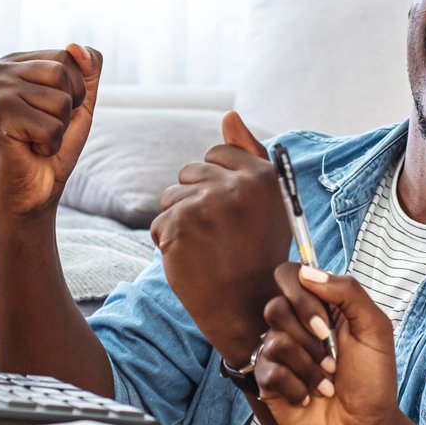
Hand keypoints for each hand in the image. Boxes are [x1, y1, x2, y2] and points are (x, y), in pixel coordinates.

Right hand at [0, 45, 101, 218]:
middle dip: (69, 107)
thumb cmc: (51, 146)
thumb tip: (76, 47)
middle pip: (65, 71)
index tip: (48, 112)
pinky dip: (50, 144)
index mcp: (13, 62)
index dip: (74, 91)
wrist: (30, 193)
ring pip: (61, 99)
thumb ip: (86, 70)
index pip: (69, 56)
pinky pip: (53, 125)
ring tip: (34, 139)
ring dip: (59, 128)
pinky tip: (28, 149)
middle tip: (43, 128)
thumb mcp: (78, 102)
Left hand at [148, 112, 289, 364]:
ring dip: (180, 222)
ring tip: (206, 249)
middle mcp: (236, 186)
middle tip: (219, 236)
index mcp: (262, 176)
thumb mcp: (266, 203)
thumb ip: (248, 154)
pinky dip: (169, 245)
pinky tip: (193, 262)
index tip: (229, 212)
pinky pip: (159, 224)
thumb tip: (228, 114)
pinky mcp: (179, 227)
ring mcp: (206, 205)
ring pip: (171, 197)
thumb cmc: (257, 255)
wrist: (248, 310)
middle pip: (190, 172)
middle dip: (195, 200)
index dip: (216, 182)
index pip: (218, 153)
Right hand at [253, 264, 404, 424]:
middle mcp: (295, 327)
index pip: (289, 277)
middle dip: (309, 337)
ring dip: (309, 366)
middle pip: (275, 307)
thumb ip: (349, 292)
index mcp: (320, 308)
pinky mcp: (269, 382)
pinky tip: (310, 396)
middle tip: (332, 358)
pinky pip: (269, 370)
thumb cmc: (373, 380)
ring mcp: (280, 354)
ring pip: (274, 340)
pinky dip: (297, 386)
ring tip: (327, 382)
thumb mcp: (375, 329)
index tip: (325, 322)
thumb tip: (308, 273)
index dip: (301, 295)